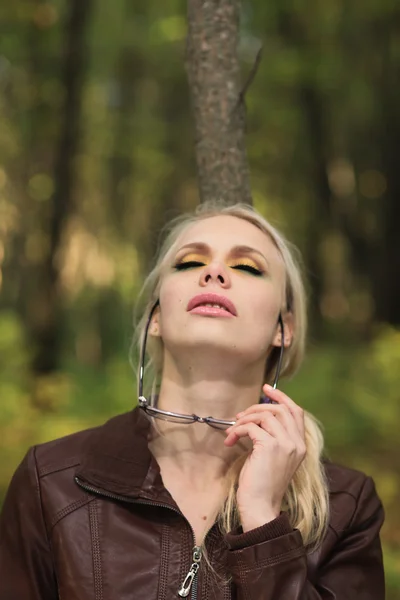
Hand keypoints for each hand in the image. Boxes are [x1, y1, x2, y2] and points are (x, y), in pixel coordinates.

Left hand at [224, 384, 305, 530]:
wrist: (261, 507)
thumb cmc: (263, 484)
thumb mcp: (274, 457)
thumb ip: (273, 437)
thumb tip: (256, 415)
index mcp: (300, 444)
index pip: (296, 411)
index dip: (281, 397)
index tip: (266, 389)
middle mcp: (296, 442)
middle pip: (279, 409)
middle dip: (257, 407)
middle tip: (241, 415)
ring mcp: (285, 444)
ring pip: (264, 415)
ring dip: (244, 419)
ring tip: (234, 430)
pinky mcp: (269, 447)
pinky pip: (251, 427)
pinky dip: (238, 430)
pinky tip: (231, 440)